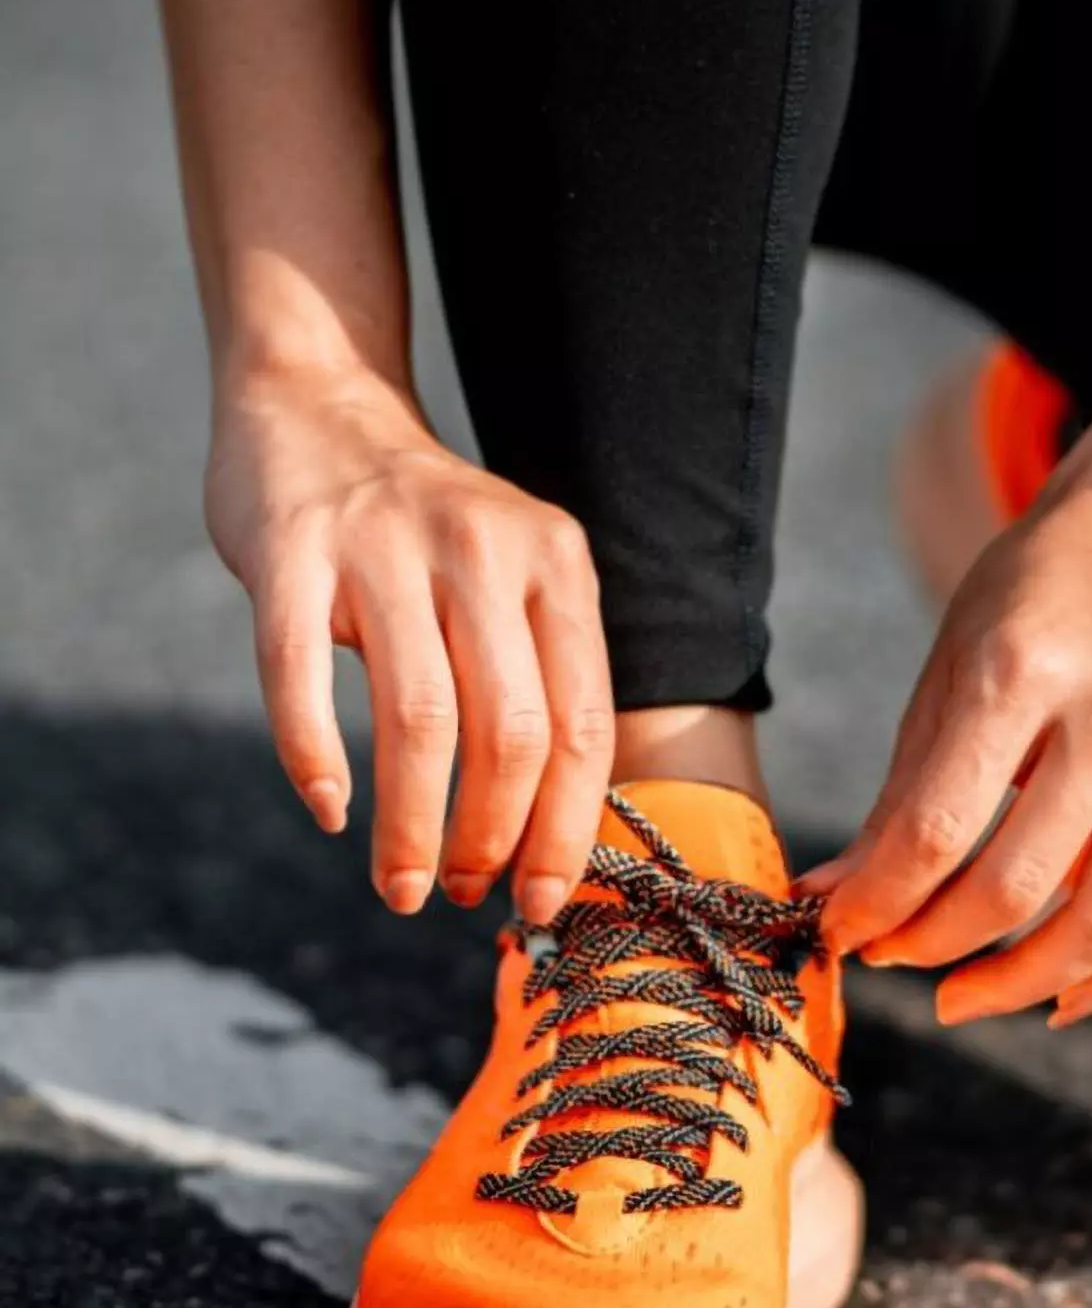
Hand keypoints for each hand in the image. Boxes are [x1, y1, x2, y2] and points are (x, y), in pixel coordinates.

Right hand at [204, 359, 613, 921]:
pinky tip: (328, 810)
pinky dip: (314, 755)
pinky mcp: (293, 549)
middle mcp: (483, 550)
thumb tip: (550, 836)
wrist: (318, 408)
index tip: (542, 898)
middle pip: (511, 733)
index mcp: (556, 566)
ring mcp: (384, 546)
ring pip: (419, 719)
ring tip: (402, 886)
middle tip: (461, 894)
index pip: (582, 725)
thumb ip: (541, 679)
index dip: (566, 828)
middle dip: (491, 838)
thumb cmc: (426, 536)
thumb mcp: (516, 578)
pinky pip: (301, 672)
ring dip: (413, 825)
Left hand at [805, 417, 1091, 1023]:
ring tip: (967, 996)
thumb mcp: (949, 671)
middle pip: (1016, 887)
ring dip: (1022, 986)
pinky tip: (1063, 997)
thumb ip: (898, 797)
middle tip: (896, 962)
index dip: (876, 904)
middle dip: (935, 948)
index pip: (936, 830)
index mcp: (1022, 670)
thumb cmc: (1032, 603)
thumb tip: (832, 903)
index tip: (842, 932)